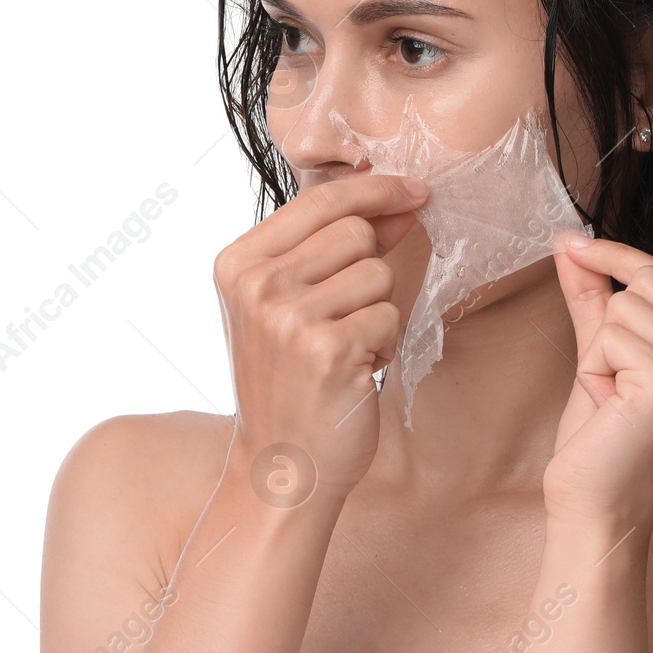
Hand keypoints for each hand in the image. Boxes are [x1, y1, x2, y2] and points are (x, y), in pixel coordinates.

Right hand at [213, 173, 427, 501]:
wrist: (283, 463)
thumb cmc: (291, 379)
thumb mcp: (288, 303)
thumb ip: (333, 246)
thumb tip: (403, 201)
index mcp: (237, 263)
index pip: (321, 200)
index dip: (377, 189)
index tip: (415, 192)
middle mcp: (257, 285)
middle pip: (355, 233)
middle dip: (371, 269)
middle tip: (348, 316)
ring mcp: (290, 318)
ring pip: (379, 274)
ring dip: (378, 311)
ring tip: (347, 348)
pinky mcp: (329, 351)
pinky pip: (390, 316)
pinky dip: (384, 344)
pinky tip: (355, 371)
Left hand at [543, 235, 652, 531]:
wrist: (598, 510)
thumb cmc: (603, 442)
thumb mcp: (605, 356)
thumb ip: (594, 298)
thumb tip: (570, 241)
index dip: (617, 257)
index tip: (571, 244)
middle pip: (649, 280)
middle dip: (608, 320)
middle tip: (608, 379)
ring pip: (623, 308)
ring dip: (599, 354)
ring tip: (613, 402)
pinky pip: (608, 337)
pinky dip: (593, 371)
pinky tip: (610, 410)